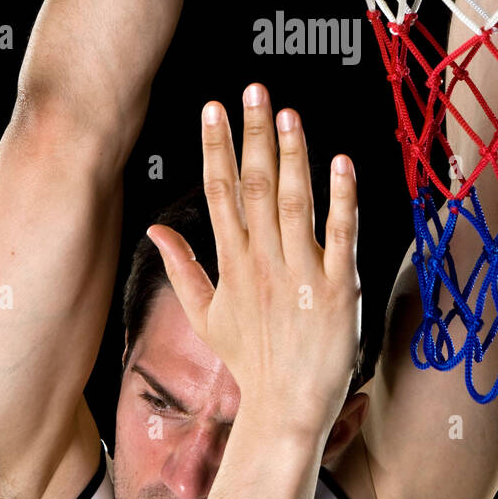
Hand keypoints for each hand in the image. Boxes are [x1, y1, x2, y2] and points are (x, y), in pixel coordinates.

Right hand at [147, 84, 360, 439]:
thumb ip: (182, 267)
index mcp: (232, 264)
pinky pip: (340, 233)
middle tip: (253, 91)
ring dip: (293, 155)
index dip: (216, 147)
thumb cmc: (250, 361)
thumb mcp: (207, 315)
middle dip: (253, 135)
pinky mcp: (337, 287)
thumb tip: (156, 228)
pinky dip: (341, 198)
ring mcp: (301, 273)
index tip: (213, 108)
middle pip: (256, 186)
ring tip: (288, 113)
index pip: (220, 192)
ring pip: (295, 202)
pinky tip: (340, 161)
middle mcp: (263, 262)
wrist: (286, 408)